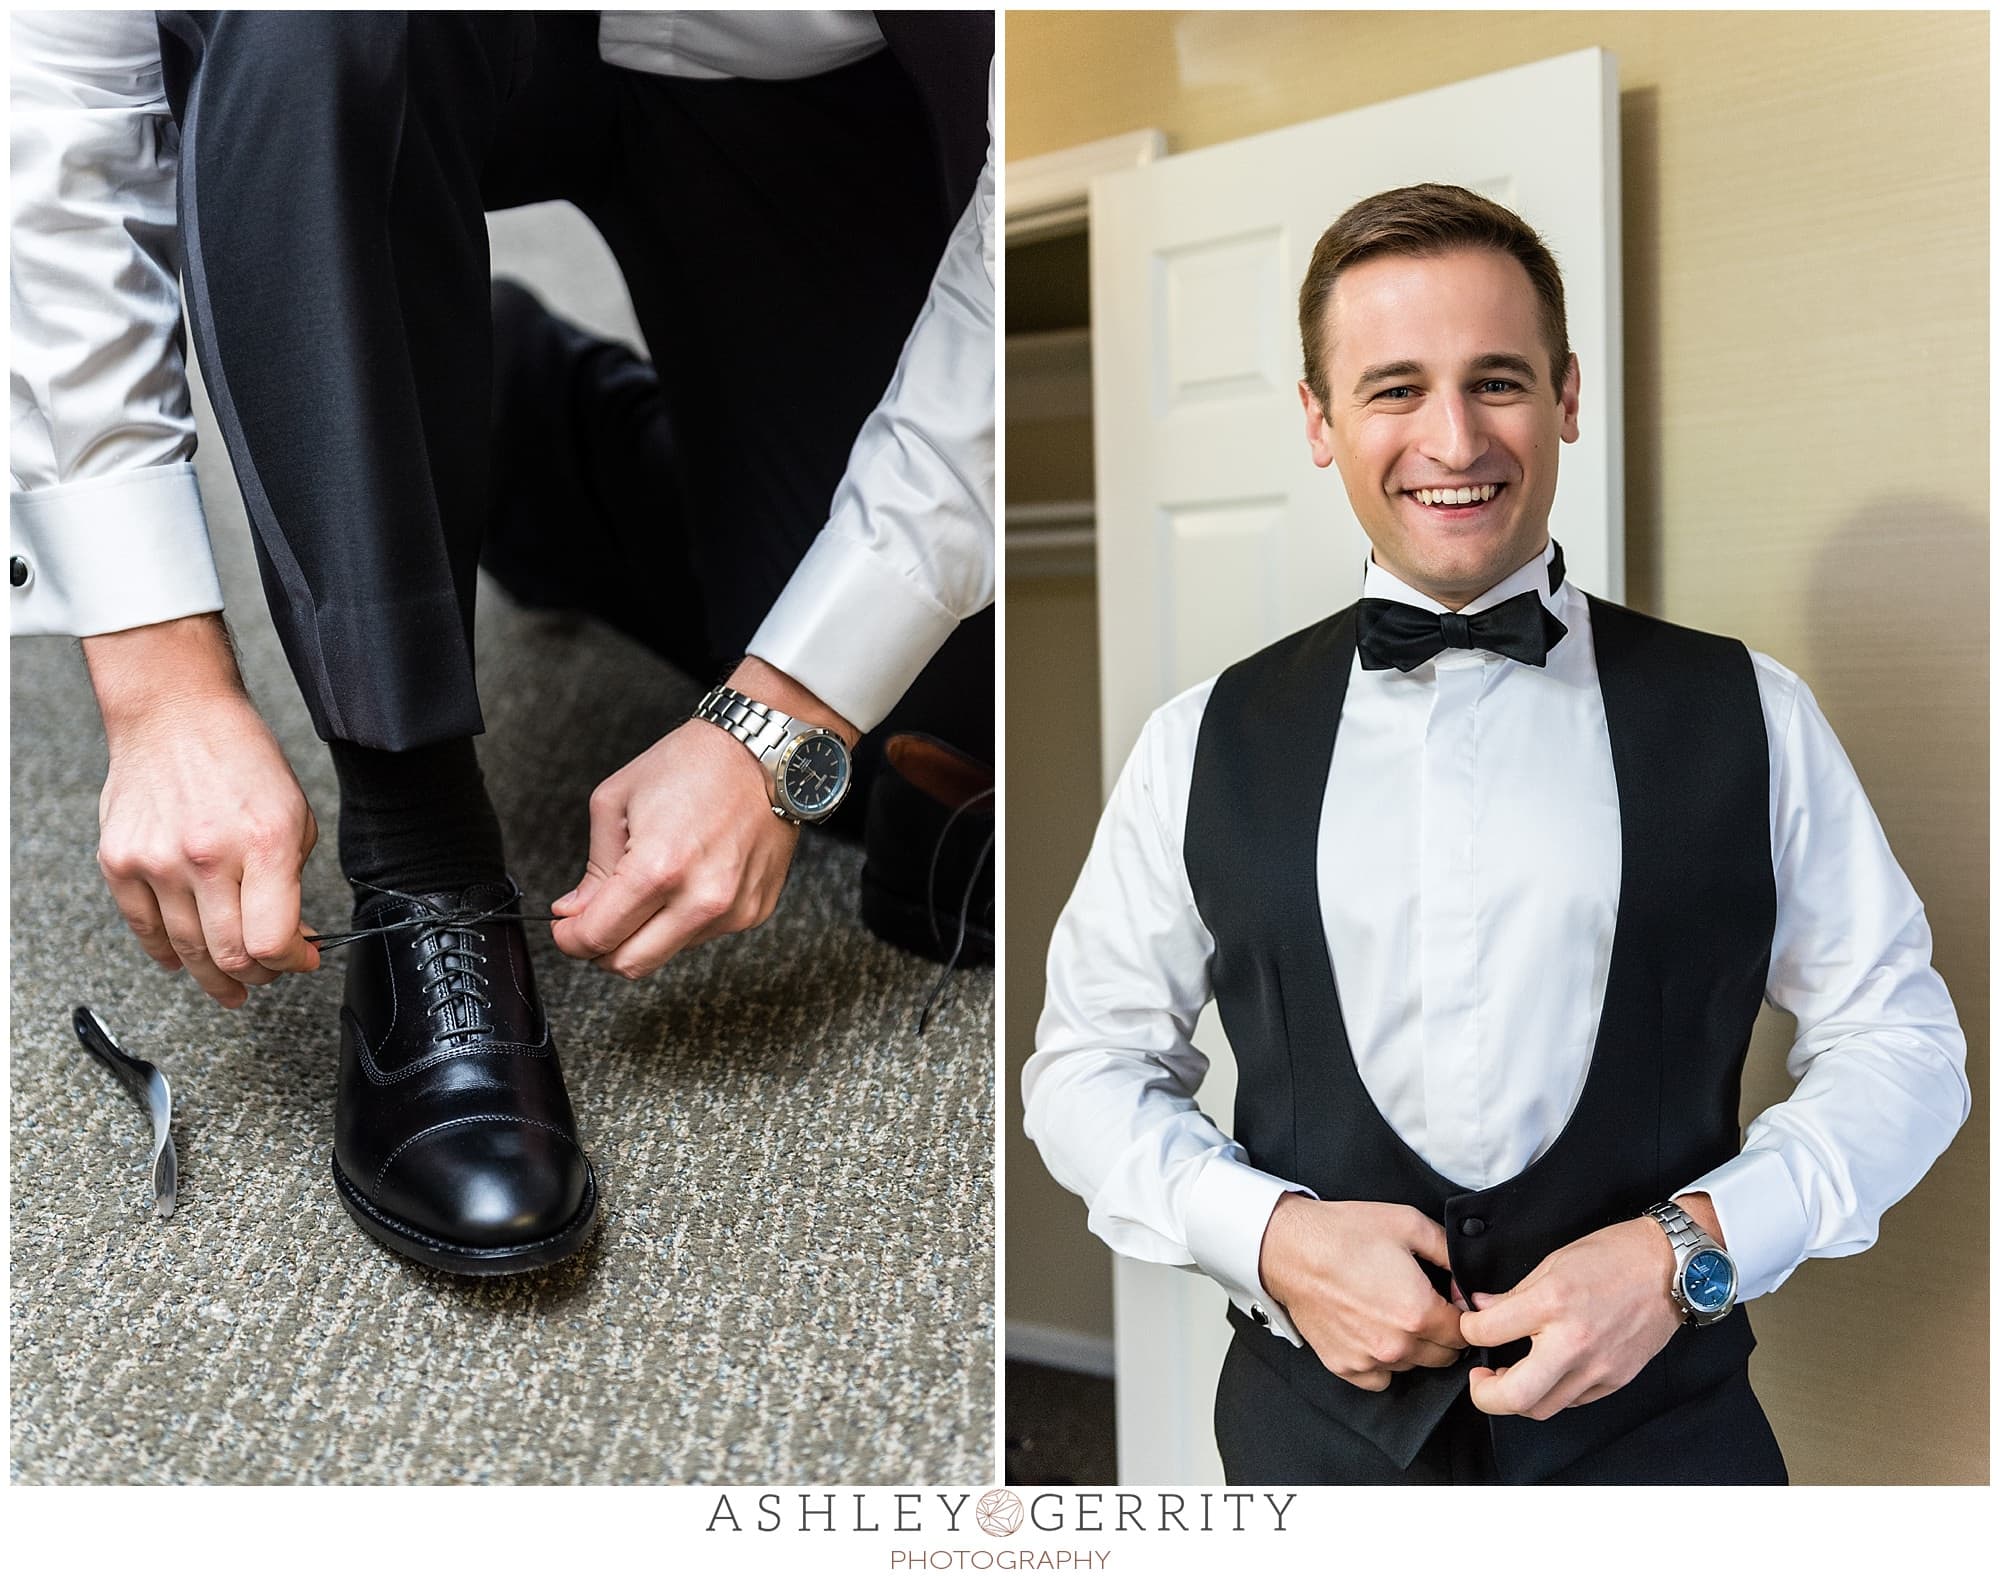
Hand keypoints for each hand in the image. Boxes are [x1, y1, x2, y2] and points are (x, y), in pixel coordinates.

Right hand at [87, 618, 319, 1007]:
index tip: (300, 960)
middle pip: (228, 955)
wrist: (175, 715)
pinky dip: (167, 953)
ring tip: (229, 983)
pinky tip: (183, 960)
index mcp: (264, 843)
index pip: (272, 940)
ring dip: (213, 975)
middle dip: (256, 976)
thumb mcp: (295, 815)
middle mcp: (208, 857)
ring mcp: (156, 861)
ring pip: (186, 950)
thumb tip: (293, 938)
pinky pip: (143, 929)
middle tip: (265, 976)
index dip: (292, 962)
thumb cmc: (241, 759)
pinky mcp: (119, 861)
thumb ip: (294, 882)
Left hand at [550, 659, 851, 977]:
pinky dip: (685, 918)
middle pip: (631, 965)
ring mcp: (733, 910)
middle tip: (594, 922)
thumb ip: (594, 868)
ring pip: (668, 952)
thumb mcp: (617, 803)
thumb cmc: (691, 765)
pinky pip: (705, 935)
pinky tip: (691, 877)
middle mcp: (700, 899)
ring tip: (655, 882)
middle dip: (601, 950)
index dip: (570, 938)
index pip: (598, 938)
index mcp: (658, 869)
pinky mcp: (755, 911)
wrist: (764, 753)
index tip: (566, 927)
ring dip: (648, 931)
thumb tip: (574, 912)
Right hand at [1256, 1195, 1468, 1390]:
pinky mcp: (1345, 1366)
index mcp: (1419, 1312)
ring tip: (1389, 1312)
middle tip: (1419, 1303)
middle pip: (1444, 1356)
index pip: (1465, 1333)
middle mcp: (1397, 1345)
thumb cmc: (1343, 1234)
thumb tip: (1468, 1277)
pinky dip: (1381, 1361)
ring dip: (1411, 1346)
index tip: (1448, 1300)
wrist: (1290, 1248)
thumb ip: (1449, 1252)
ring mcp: (1369, 1360)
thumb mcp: (1408, 1224)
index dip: (1461, 1313)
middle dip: (1440, 1332)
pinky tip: (1371, 1331)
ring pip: (1412, 1366)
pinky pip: (1380, 1378)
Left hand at [1458, 1202, 1707, 1419]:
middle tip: (1479, 1380)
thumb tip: (1480, 1309)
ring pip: (1543, 1408)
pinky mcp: (1616, 1379)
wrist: (1671, 1267)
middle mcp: (1573, 1342)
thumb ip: (1513, 1293)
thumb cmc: (1614, 1256)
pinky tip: (1548, 1372)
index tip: (1471, 1326)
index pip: (1487, 1332)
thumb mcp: (1553, 1261)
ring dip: (1519, 1397)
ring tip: (1511, 1377)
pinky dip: (1552, 1392)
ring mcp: (1598, 1367)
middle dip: (1484, 1395)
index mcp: (1552, 1303)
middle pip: (1514, 1395)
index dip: (1468, 1329)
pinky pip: (1573, 1401)